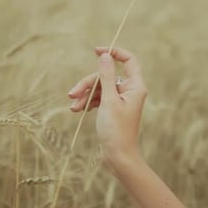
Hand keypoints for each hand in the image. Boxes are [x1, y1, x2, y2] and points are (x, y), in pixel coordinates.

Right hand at [68, 47, 147, 162]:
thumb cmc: (116, 130)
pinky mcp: (113, 109)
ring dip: (85, 95)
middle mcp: (130, 91)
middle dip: (88, 84)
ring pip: (100, 88)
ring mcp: (121, 100)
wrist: (118, 156)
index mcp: (135, 86)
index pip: (128, 60)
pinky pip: (99, 98)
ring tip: (73, 107)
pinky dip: (88, 102)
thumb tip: (105, 56)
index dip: (114, 53)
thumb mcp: (108, 100)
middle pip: (107, 76)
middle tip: (72, 94)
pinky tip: (78, 110)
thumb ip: (106, 76)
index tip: (96, 51)